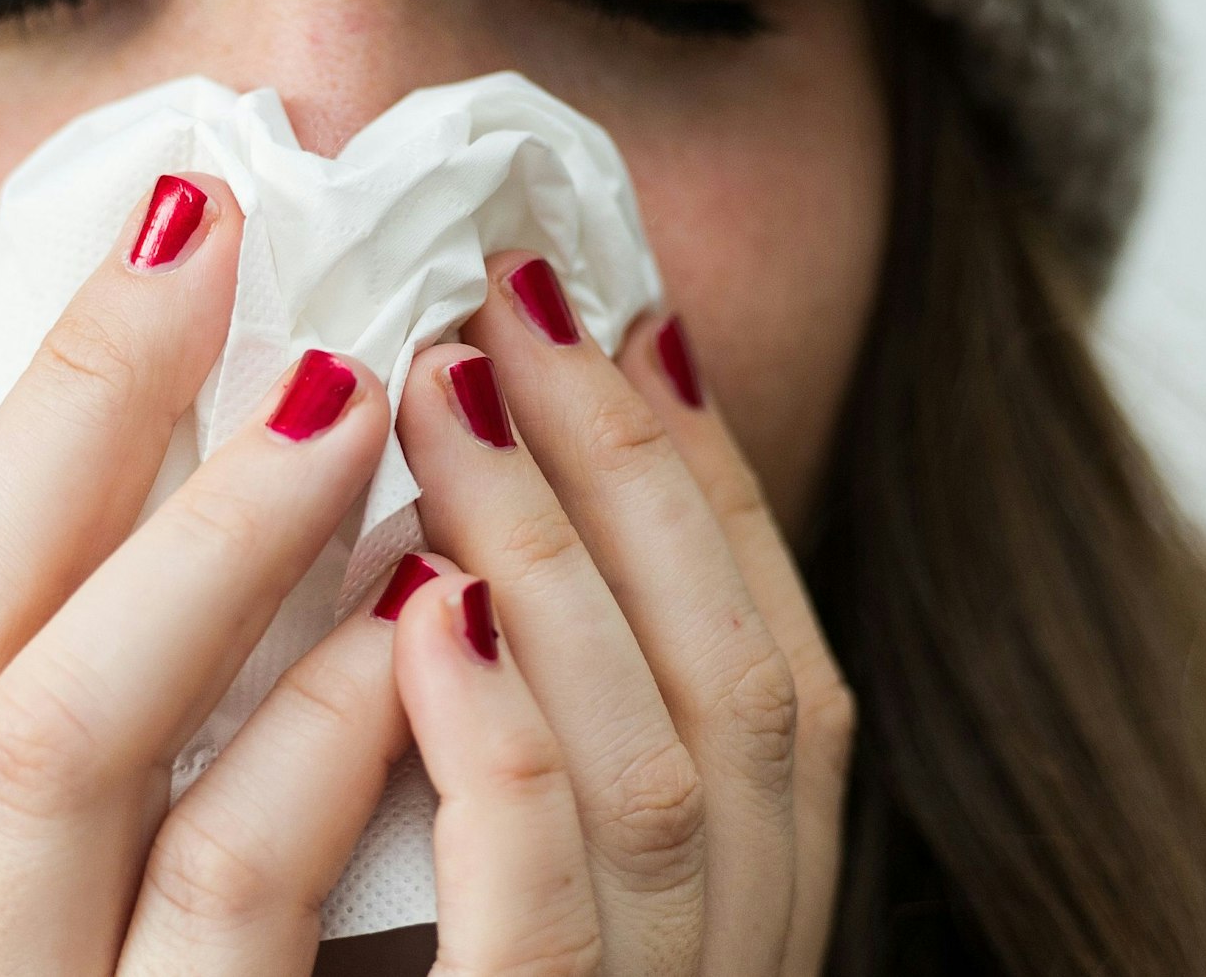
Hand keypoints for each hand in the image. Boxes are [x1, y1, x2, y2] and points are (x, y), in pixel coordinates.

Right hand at [0, 173, 416, 974]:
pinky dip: (317, 733)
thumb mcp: (5, 941)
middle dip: (78, 408)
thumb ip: (58, 781)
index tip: (142, 264)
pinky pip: (222, 886)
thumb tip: (170, 529)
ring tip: (341, 394)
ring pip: (58, 732)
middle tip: (216, 238)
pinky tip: (411, 619)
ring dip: (210, 537)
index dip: (13, 427)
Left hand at [381, 252, 856, 975]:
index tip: (632, 322)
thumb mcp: (507, 884)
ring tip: (442, 385)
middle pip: (730, 682)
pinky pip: (543, 908)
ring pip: (648, 767)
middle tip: (509, 295)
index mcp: (749, 909)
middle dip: (628, 467)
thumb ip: (538, 735)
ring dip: (549, 551)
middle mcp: (735, 956)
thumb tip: (450, 538)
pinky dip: (501, 746)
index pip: (774, 670)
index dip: (711, 484)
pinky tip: (430, 607)